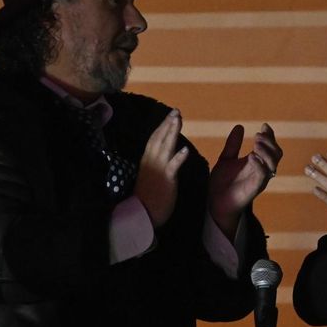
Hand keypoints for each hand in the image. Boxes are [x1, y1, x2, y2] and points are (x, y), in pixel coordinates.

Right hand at [135, 109, 187, 227]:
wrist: (141, 215)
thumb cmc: (145, 199)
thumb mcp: (148, 176)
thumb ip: (153, 165)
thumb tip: (160, 155)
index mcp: (147, 160)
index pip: (154, 139)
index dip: (162, 126)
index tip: (170, 115)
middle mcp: (151, 162)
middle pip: (159, 138)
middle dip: (168, 124)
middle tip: (176, 111)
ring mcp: (158, 170)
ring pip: (165, 147)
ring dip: (172, 133)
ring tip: (178, 120)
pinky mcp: (166, 180)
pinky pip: (173, 167)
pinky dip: (179, 158)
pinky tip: (186, 150)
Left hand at [208, 122, 280, 236]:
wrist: (215, 202)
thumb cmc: (222, 183)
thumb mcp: (226, 159)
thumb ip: (233, 144)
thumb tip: (240, 126)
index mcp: (257, 162)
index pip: (270, 147)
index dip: (270, 136)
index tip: (264, 126)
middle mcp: (261, 170)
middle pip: (276, 154)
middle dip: (270, 142)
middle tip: (258, 135)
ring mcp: (259, 179)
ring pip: (273, 164)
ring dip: (267, 152)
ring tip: (256, 143)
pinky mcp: (253, 188)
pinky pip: (262, 176)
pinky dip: (259, 165)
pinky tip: (251, 156)